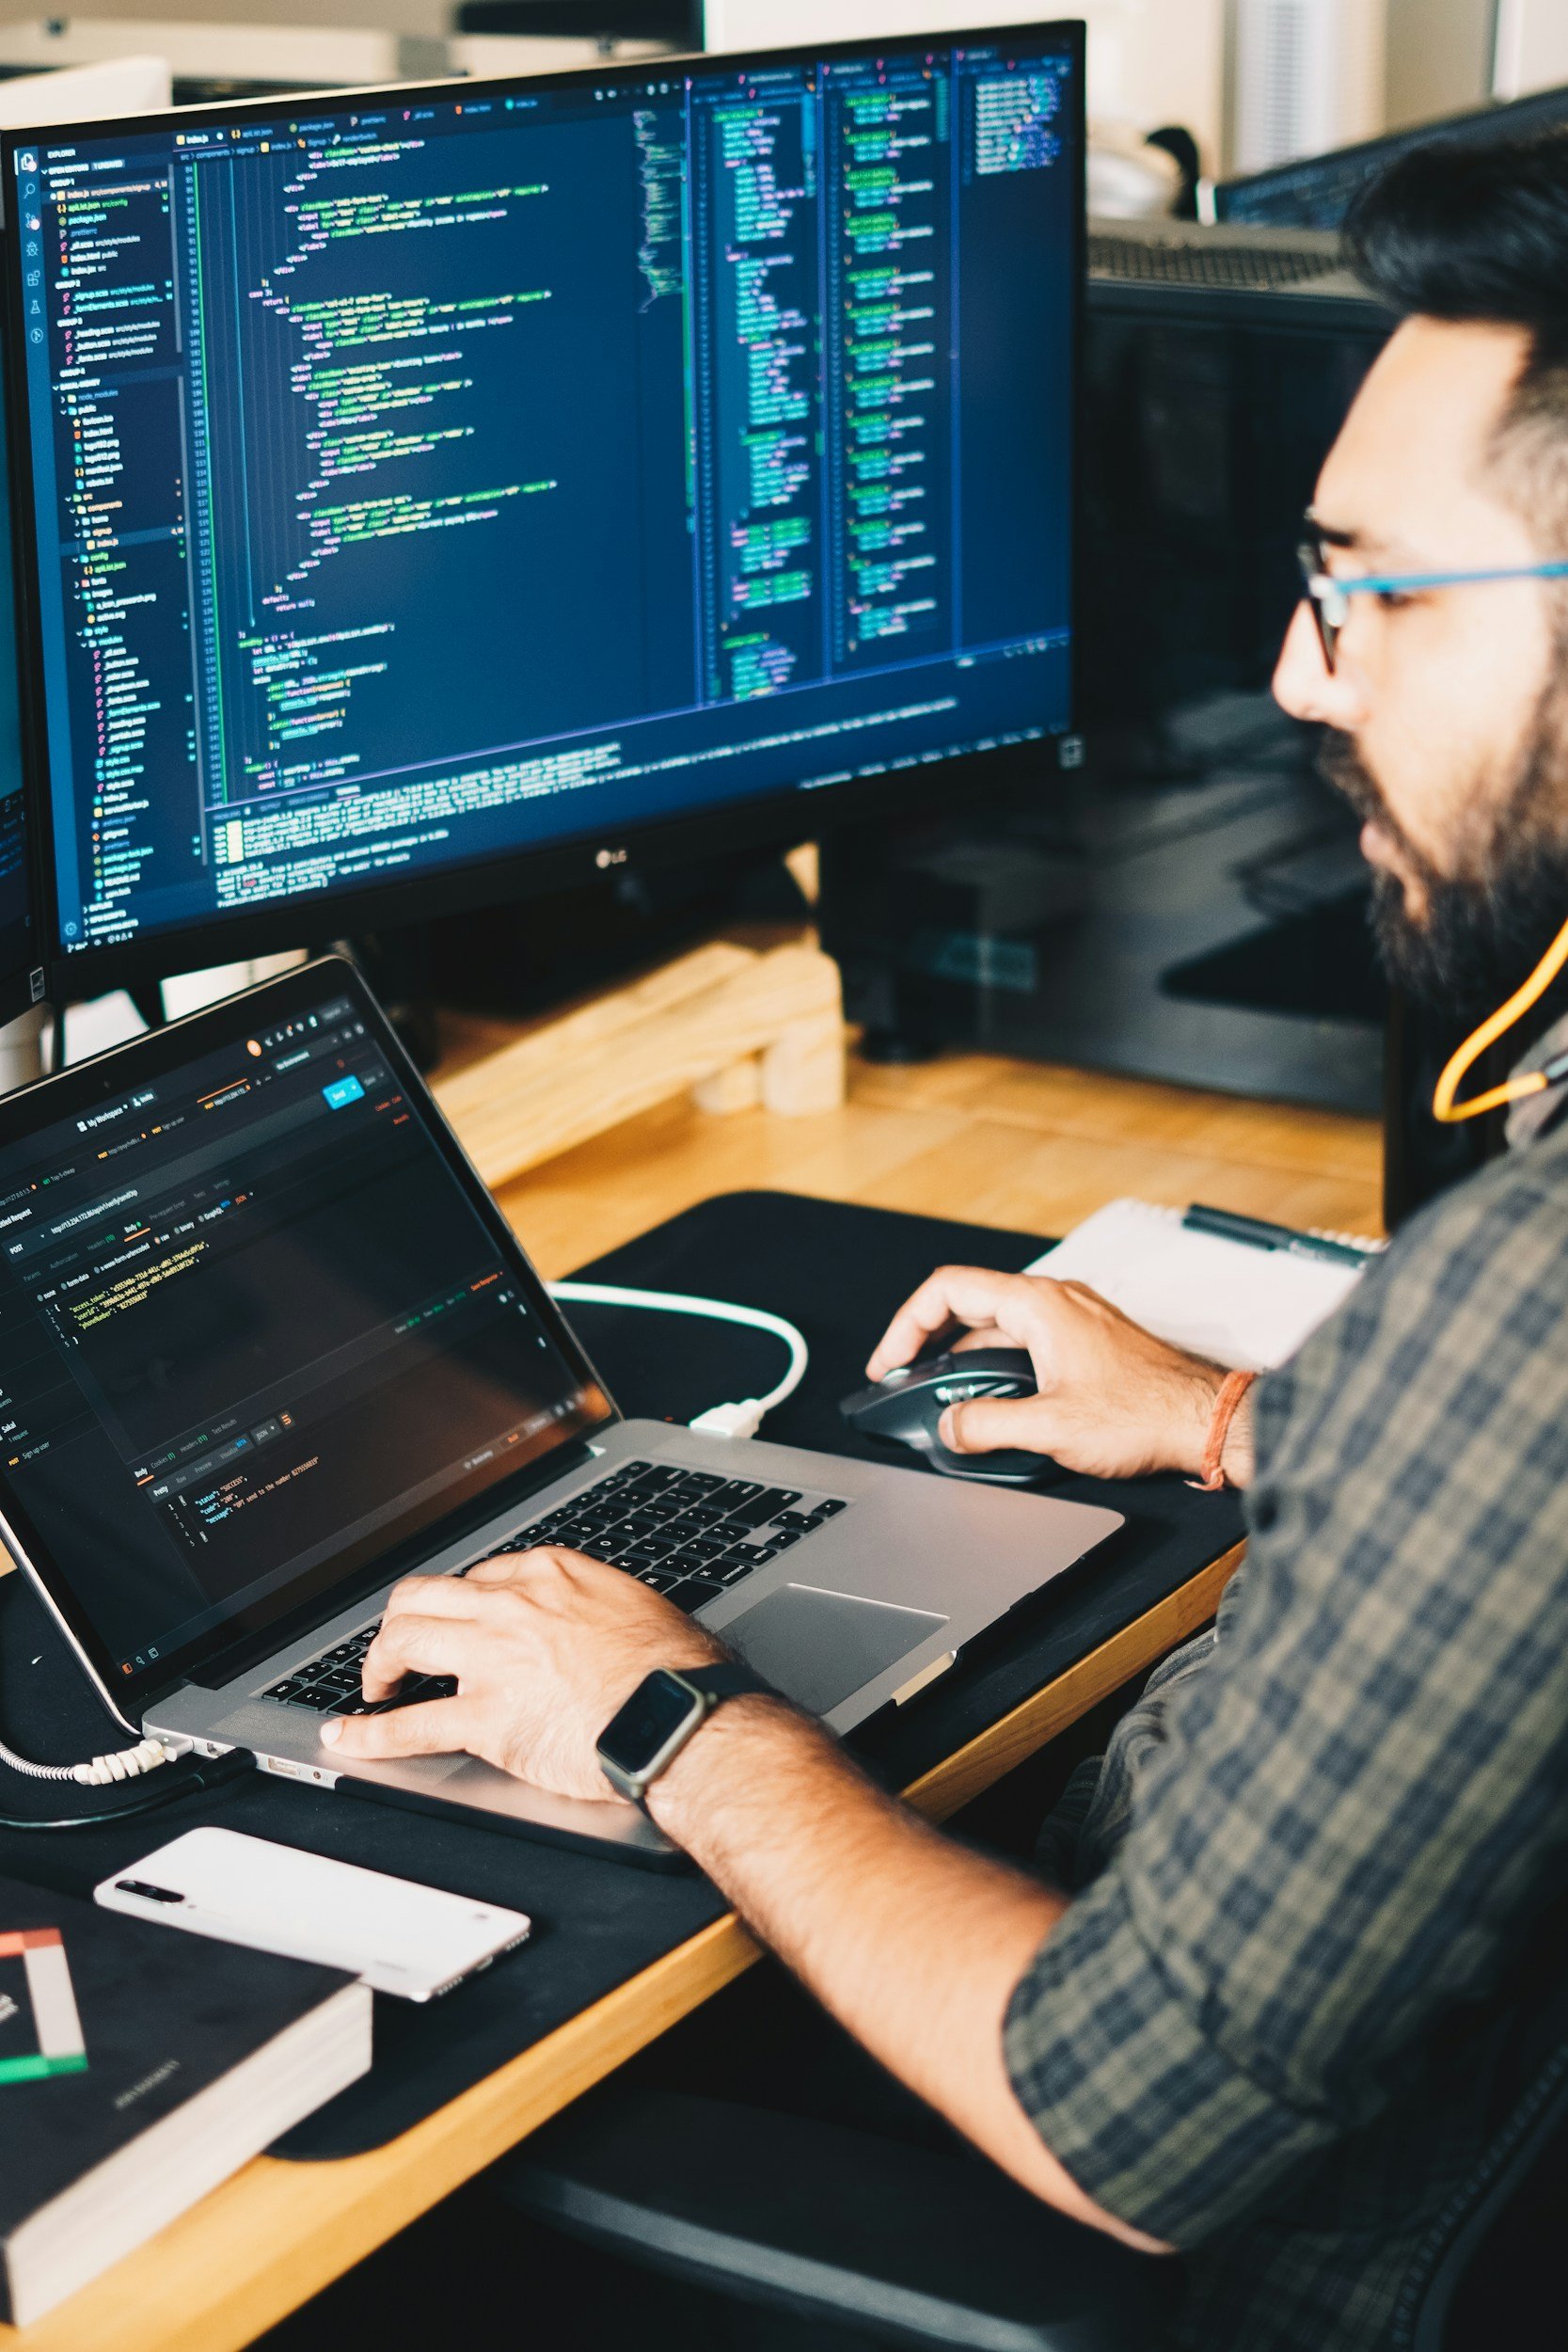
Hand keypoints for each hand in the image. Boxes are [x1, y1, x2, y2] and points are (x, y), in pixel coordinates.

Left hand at [320, 1549, 725, 1800]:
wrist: (678, 1716)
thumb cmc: (674, 1670)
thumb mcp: (636, 1609)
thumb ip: (595, 1606)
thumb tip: (592, 1622)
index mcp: (549, 1575)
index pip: (480, 1576)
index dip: (461, 1604)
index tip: (459, 1622)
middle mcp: (511, 1606)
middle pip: (424, 1596)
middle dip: (401, 1619)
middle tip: (400, 1647)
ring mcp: (492, 1659)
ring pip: (404, 1641)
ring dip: (379, 1663)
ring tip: (375, 1685)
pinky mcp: (486, 1718)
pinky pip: (409, 1726)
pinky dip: (369, 1735)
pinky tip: (347, 1737)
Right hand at [867, 1265, 1233, 1481]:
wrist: (1207, 1421)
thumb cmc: (1147, 1413)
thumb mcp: (1051, 1427)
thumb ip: (986, 1425)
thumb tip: (950, 1426)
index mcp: (1039, 1304)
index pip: (948, 1291)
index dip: (906, 1326)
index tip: (890, 1362)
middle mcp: (1056, 1301)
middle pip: (969, 1304)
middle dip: (929, 1342)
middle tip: (904, 1377)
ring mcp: (1074, 1319)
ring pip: (999, 1327)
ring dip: (965, 1359)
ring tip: (945, 1397)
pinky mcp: (1088, 1342)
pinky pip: (1026, 1342)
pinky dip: (997, 1366)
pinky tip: (994, 1401)